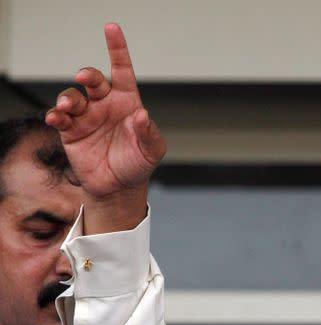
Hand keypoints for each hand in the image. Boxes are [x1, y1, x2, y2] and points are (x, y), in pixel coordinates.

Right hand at [46, 23, 165, 231]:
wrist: (120, 187)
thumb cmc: (138, 162)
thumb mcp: (152, 149)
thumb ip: (148, 132)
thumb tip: (141, 115)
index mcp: (127, 101)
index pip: (122, 69)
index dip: (117, 49)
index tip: (111, 29)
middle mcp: (105, 104)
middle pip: (93, 81)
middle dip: (88, 76)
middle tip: (85, 78)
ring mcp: (87, 116)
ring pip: (73, 96)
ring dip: (69, 97)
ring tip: (70, 107)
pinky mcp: (71, 131)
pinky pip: (60, 118)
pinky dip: (56, 115)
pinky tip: (58, 118)